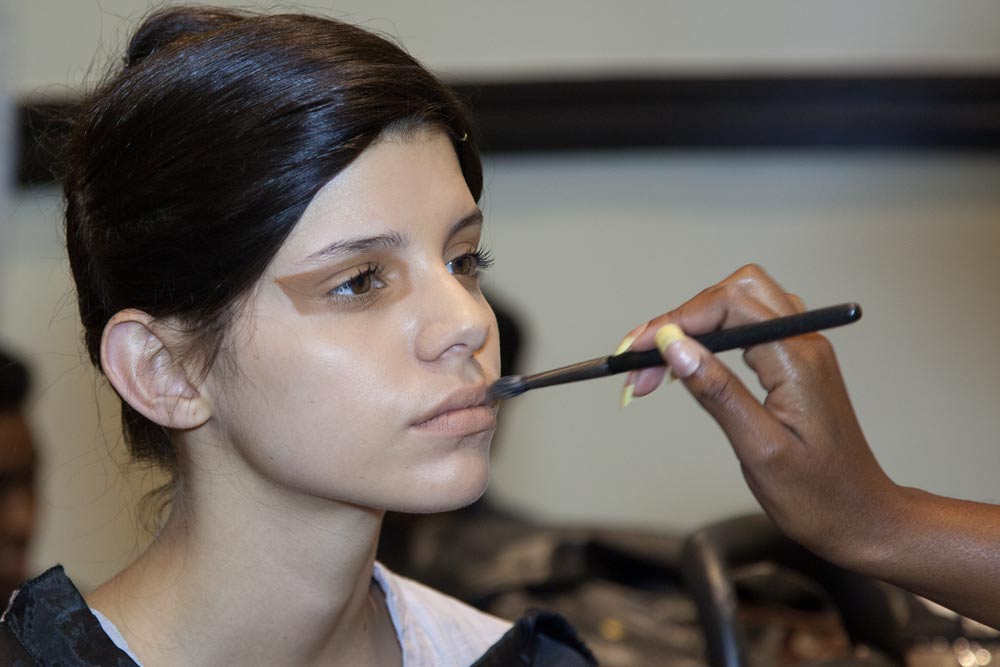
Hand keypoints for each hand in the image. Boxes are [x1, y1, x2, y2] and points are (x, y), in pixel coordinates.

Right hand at [617, 264, 899, 565]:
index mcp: (797, 360)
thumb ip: (717, 391)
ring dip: (693, 325)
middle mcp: (803, 343)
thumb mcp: (759, 449)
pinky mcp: (794, 364)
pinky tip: (688, 365)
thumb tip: (674, 347)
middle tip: (641, 359)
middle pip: (733, 292)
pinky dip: (710, 337)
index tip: (636, 349)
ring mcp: (801, 351)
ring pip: (739, 304)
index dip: (675, 321)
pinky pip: (747, 328)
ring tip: (655, 366)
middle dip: (680, 317)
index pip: (729, 307)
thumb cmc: (819, 496)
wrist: (862, 518)